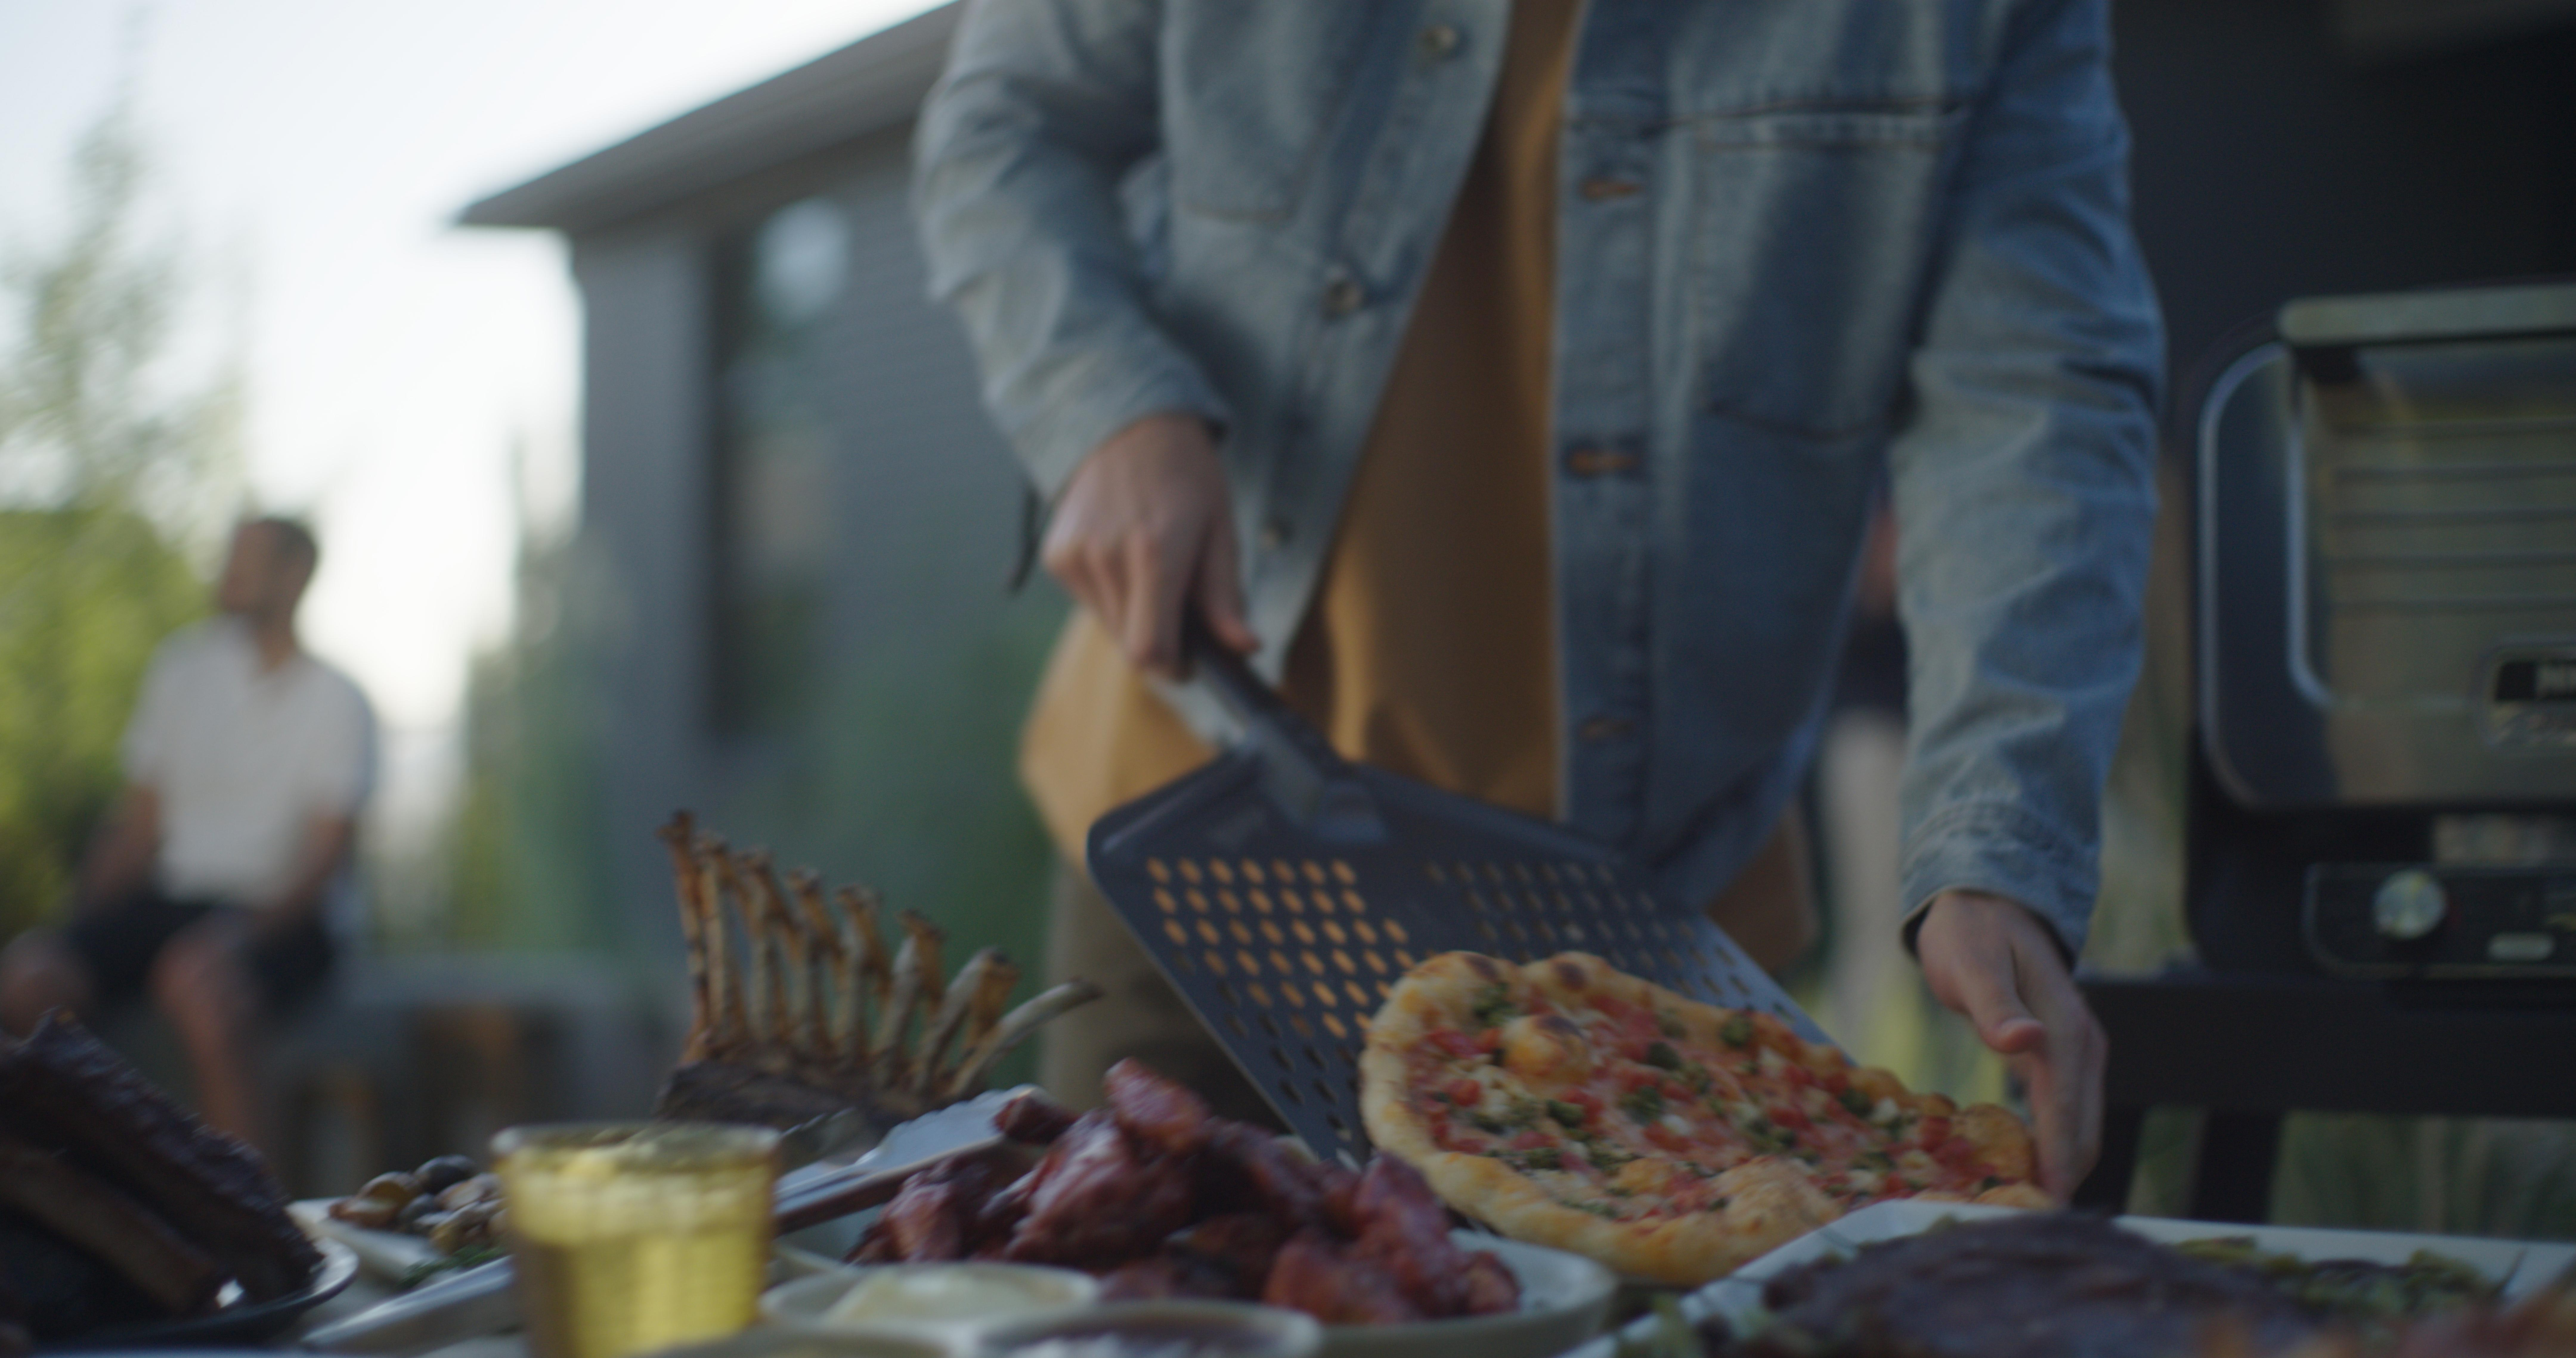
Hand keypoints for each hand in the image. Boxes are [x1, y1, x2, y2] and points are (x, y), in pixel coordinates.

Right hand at [1042, 413, 1257, 678]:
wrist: (1128, 424)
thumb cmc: (1185, 475)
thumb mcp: (1220, 528)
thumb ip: (1226, 595)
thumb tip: (1244, 647)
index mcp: (1155, 552)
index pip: (1151, 651)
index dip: (1175, 668)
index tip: (1192, 660)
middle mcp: (1107, 557)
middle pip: (1130, 646)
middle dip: (1160, 641)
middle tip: (1180, 609)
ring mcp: (1076, 557)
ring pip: (1110, 627)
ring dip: (1136, 618)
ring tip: (1152, 572)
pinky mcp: (1057, 556)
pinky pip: (1090, 602)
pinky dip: (1112, 596)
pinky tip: (1125, 559)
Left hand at [1914, 889, 2104, 1202]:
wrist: (1984, 899)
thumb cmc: (1971, 934)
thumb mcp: (1973, 965)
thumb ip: (1996, 1006)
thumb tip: (2025, 1041)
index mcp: (2065, 1030)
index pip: (2067, 1109)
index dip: (2058, 1158)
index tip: (2044, 1203)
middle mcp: (2082, 1043)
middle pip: (2083, 1125)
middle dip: (2064, 1174)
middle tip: (2032, 1222)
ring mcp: (2077, 1049)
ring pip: (2079, 1120)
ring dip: (2062, 1163)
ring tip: (2032, 1207)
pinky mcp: (2062, 1052)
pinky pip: (2066, 1107)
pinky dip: (2054, 1140)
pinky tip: (2030, 1166)